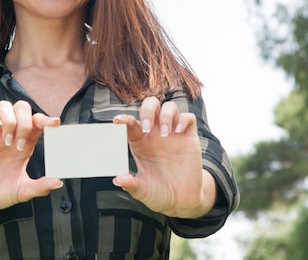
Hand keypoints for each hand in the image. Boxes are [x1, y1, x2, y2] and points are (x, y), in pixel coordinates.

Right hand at [0, 100, 61, 215]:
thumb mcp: (22, 191)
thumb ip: (40, 187)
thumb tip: (59, 182)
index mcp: (24, 144)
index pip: (37, 122)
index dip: (47, 119)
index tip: (56, 123)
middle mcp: (10, 135)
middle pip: (22, 108)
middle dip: (25, 122)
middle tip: (20, 145)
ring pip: (3, 106)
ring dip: (9, 120)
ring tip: (7, 141)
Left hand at [112, 97, 215, 217]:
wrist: (182, 201)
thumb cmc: (158, 193)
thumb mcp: (143, 191)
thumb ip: (131, 185)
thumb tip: (117, 179)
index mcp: (140, 143)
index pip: (131, 124)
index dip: (124, 119)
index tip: (117, 121)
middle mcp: (156, 134)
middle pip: (150, 105)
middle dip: (147, 110)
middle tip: (148, 127)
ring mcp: (173, 134)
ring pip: (169, 107)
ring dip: (166, 115)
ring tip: (166, 133)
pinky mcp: (189, 138)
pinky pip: (188, 117)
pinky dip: (183, 119)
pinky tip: (179, 132)